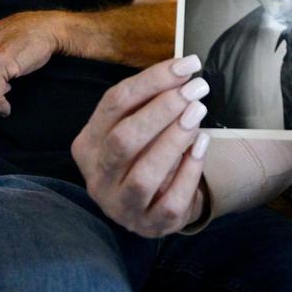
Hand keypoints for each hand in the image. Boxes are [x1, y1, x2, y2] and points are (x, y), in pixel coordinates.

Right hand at [72, 55, 210, 237]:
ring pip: (144, 174)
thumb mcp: (137, 127)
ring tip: (199, 113)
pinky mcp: (149, 225)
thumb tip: (183, 70)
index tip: (187, 66)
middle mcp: (97, 177)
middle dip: (162, 109)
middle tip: (196, 89)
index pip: (114, 103)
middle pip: (123, 139)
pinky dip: (190, 170)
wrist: (154, 205)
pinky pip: (170, 200)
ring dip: (174, 139)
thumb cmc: (145, 154)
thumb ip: (151, 101)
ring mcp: (120, 205)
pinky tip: (203, 144)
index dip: (152, 81)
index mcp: (88, 145)